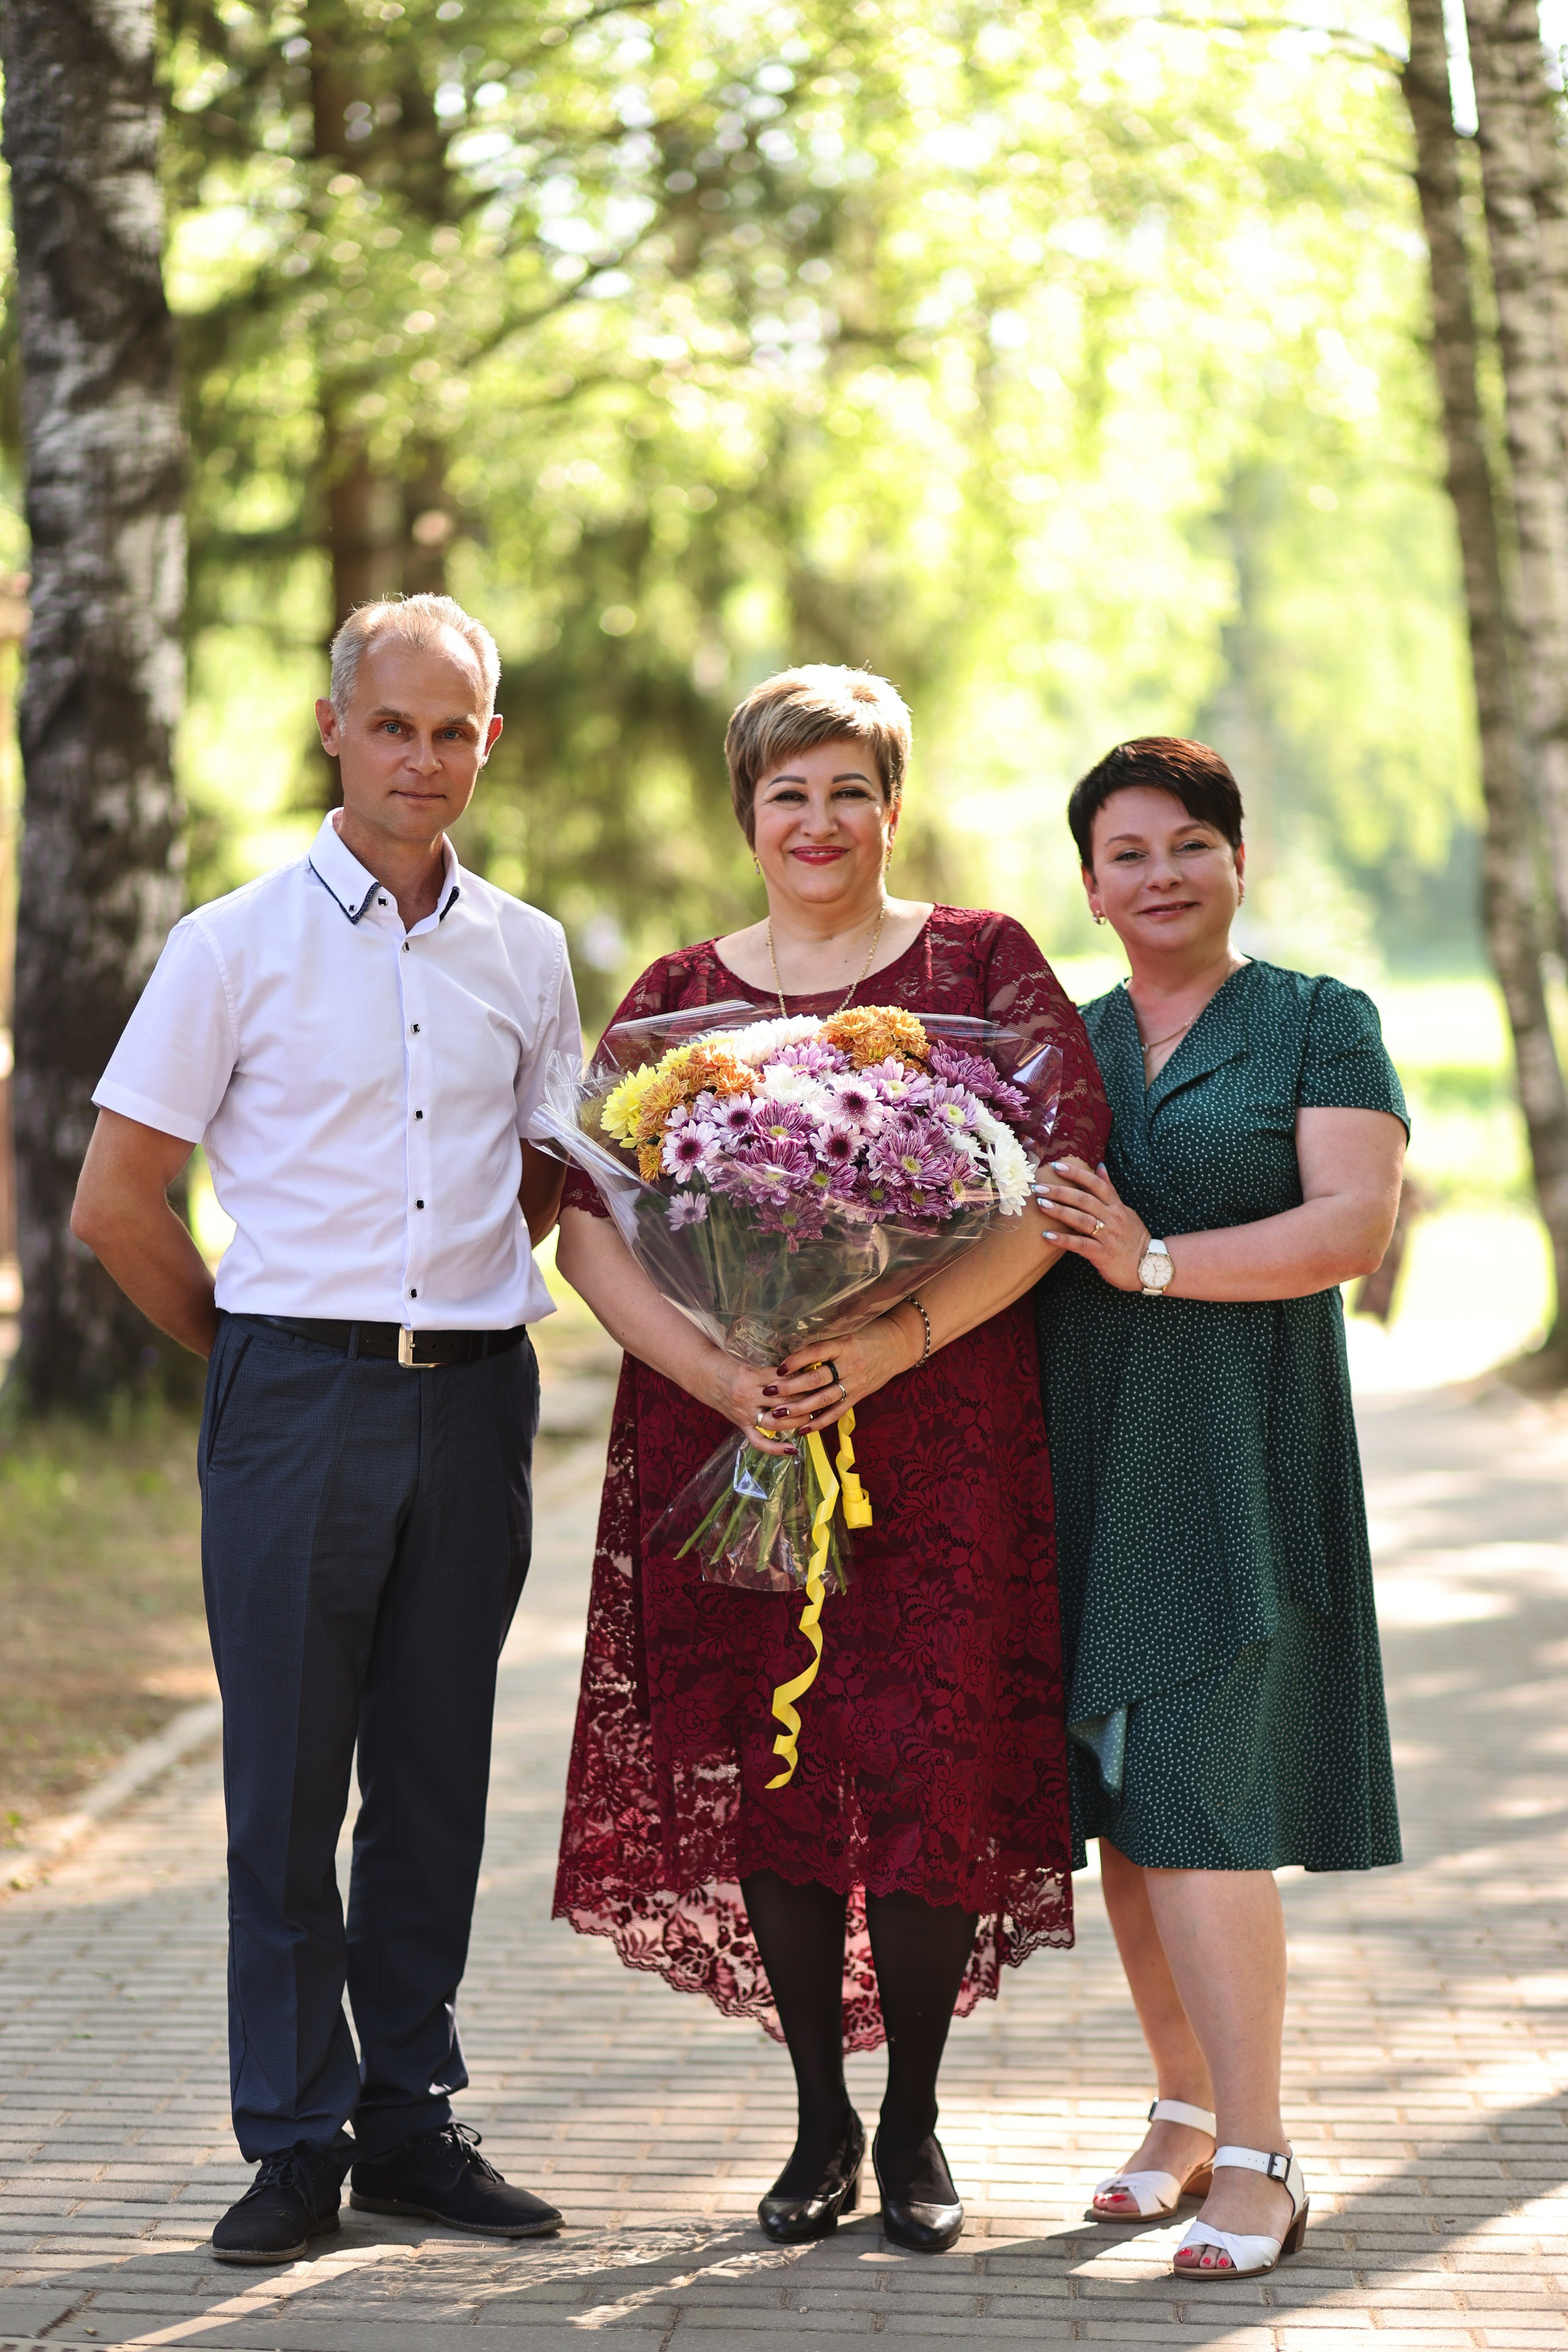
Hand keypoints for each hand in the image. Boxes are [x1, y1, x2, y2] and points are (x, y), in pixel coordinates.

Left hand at [767, 1313, 917, 1438]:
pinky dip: (820, 1422)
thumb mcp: (846, 1330)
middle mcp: (849, 1365)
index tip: (778, 1368)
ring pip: (824, 1398)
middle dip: (791, 1387)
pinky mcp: (858, 1396)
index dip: (796, 1360)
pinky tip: (803, 1429)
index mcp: (844, 1345)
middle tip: (769, 1392)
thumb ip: (824, 1340)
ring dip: (800, 1407)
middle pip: (816, 1378)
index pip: (815, 1353)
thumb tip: (792, 1346)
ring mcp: (855, 1383)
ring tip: (778, 1413)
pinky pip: (837, 1412)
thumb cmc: (868, 1334)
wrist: (897, 1345)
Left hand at [1033, 1157, 1150, 1293]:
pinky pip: (1080, 1245)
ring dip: (1060, 1211)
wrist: (1150, 1265)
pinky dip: (1063, 1240)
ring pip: (1081, 1220)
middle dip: (1060, 1191)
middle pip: (1084, 1200)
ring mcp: (1108, 1236)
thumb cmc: (1132, 1237)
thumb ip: (1110, 1189)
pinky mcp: (1103, 1254)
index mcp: (1116, 1206)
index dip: (1077, 1174)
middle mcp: (1112, 1218)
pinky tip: (1047, 1235)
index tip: (1057, 1166)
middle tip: (1039, 1187)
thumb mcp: (1124, 1210)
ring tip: (1040, 1205)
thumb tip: (1100, 1166)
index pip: (1096, 1184)